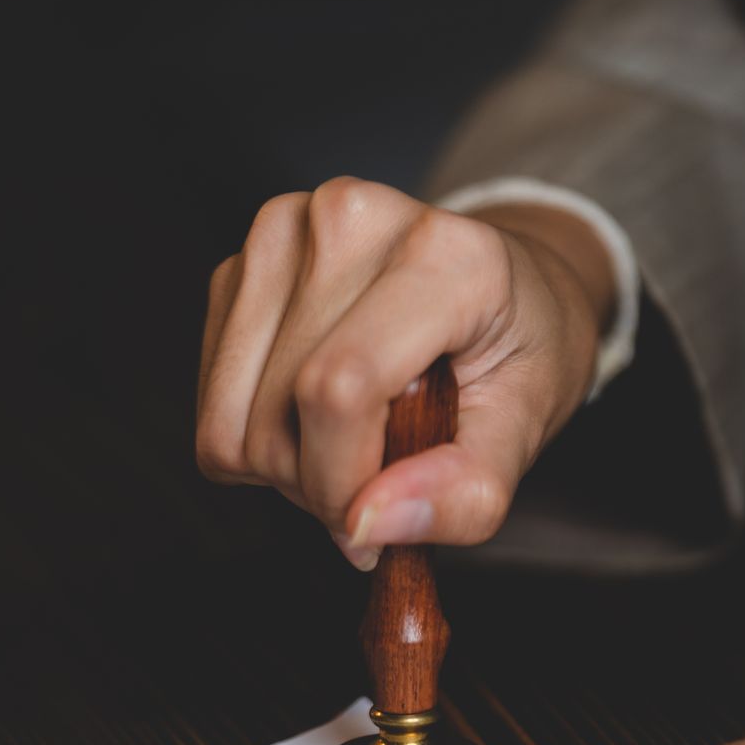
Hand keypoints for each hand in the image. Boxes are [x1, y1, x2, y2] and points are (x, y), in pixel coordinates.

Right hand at [196, 179, 614, 566]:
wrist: (504, 284)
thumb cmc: (520, 348)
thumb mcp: (529, 426)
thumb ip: (468, 490)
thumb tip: (370, 525)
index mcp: (442, 253)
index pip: (339, 389)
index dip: (345, 482)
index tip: (380, 518)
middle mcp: (349, 219)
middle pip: (279, 413)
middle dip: (325, 483)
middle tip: (388, 472)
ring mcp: (282, 232)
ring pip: (230, 418)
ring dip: (288, 465)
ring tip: (361, 438)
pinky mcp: (239, 262)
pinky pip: (215, 402)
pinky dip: (261, 435)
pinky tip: (322, 412)